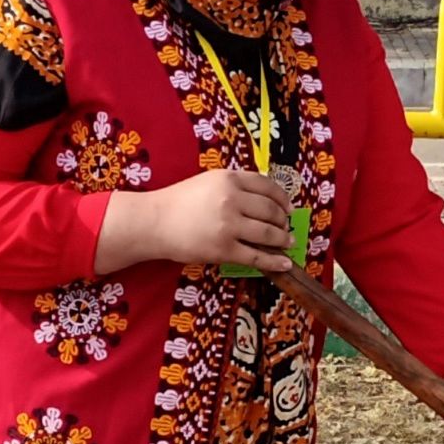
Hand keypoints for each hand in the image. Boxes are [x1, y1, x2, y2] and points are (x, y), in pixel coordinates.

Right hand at [95, 168, 292, 274]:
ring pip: (268, 233)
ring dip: (283, 239)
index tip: (288, 207)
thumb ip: (234, 186)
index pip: (267, 186)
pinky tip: (285, 264)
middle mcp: (232, 199)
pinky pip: (256, 256)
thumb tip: (264, 200)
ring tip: (288, 243)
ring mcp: (229, 225)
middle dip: (283, 221)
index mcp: (229, 179)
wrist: (155, 222)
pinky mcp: (224, 249)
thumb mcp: (208, 182)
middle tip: (287, 227)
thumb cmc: (179, 202)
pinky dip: (274, 262)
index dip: (282, 198)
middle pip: (270, 210)